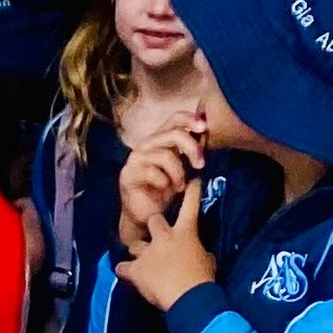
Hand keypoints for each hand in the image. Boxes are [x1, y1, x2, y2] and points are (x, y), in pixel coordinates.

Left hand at [114, 176, 216, 312]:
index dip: (191, 191)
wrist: (189, 298)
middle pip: (154, 220)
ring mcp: (148, 252)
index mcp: (186, 232)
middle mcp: (164, 237)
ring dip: (139, 251)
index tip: (193, 181)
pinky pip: (122, 267)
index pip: (190, 205)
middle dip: (154, 225)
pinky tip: (126, 273)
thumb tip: (197, 253)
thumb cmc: (203, 279)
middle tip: (158, 237)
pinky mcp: (136, 269)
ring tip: (142, 261)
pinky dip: (125, 270)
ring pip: (135, 244)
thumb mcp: (207, 261)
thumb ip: (199, 252)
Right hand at [117, 120, 204, 245]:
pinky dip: (165, 183)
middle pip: (173, 134)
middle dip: (191, 148)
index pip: (174, 118)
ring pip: (165, 155)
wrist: (146, 214)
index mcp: (158, 139)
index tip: (203, 128)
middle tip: (201, 164)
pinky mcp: (128, 175)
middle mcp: (145, 145)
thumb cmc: (164, 190)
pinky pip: (153, 172)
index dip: (190, 119)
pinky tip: (166, 190)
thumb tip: (204, 131)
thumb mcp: (182, 166)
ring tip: (180, 186)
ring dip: (178, 173)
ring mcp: (134, 159)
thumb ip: (189, 149)